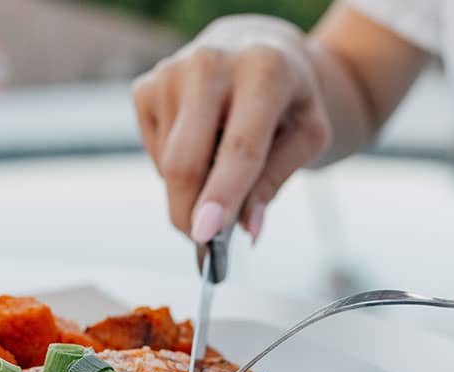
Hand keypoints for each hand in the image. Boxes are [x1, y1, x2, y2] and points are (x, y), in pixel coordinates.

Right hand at [132, 15, 330, 243]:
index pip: (240, 147)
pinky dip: (176, 166)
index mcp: (263, 70)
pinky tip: (202, 143)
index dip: (222, 195)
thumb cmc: (288, 99)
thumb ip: (276, 179)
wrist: (259, 49)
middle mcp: (210, 63)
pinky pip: (154, 154)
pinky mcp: (146, 86)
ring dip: (191, 187)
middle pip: (187, 161)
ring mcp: (170, 72)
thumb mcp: (307, 135)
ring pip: (169, 164)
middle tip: (204, 240)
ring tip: (224, 164)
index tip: (206, 235)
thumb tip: (247, 228)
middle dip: (190, 212)